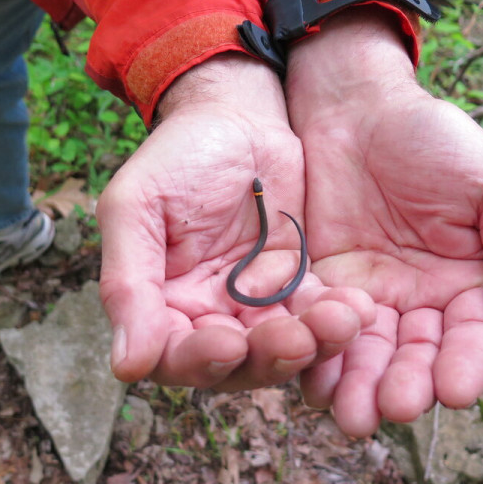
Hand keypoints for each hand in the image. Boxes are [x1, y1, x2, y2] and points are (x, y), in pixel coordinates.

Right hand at [97, 54, 374, 391]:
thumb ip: (128, 283)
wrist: (236, 116)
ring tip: (339, 322)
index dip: (198, 361)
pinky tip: (357, 308)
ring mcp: (255, 303)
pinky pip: (317, 314)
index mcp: (160, 303)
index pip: (172, 357)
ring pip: (282, 347)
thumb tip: (124, 367)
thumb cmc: (176, 156)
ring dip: (311, 344)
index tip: (227, 342)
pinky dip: (336, 318)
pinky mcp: (297, 284)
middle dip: (267, 357)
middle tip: (296, 338)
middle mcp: (207, 314)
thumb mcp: (136, 207)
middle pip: (235, 365)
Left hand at [284, 8, 482, 436]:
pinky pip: (317, 329)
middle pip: (414, 356)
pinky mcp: (318, 288)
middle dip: (405, 385)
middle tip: (393, 409)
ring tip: (351, 416)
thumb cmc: (432, 139)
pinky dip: (316, 357)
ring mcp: (366, 297)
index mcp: (468, 283)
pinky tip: (312, 382)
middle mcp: (417, 301)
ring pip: (364, 354)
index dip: (465, 364)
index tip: (452, 390)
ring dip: (359, 387)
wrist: (354, 108)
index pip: (471, 336)